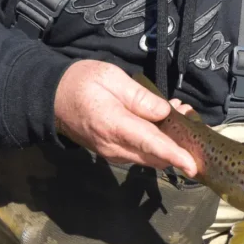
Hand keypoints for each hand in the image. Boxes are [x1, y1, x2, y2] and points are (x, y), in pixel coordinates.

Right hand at [54, 60, 197, 176]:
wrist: (50, 98)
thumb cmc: (80, 82)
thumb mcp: (111, 77)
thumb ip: (139, 97)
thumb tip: (165, 112)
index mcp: (114, 125)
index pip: (150, 144)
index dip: (174, 155)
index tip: (193, 166)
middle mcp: (113, 146)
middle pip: (155, 155)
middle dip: (178, 143)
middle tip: (188, 114)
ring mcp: (112, 153)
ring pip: (149, 157)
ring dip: (168, 142)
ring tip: (176, 113)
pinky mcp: (112, 153)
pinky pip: (139, 153)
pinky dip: (155, 143)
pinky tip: (160, 121)